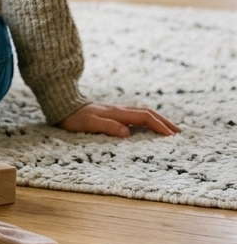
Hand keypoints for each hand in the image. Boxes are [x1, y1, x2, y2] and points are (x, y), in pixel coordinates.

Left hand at [58, 102, 180, 137]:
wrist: (63, 106)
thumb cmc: (74, 118)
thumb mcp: (88, 124)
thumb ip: (107, 127)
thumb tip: (127, 133)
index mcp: (117, 113)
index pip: (145, 118)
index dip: (159, 126)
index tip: (172, 137)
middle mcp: (120, 110)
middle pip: (148, 113)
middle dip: (165, 122)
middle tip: (180, 133)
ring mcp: (117, 110)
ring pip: (144, 113)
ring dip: (159, 120)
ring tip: (171, 130)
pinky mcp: (114, 113)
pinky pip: (136, 115)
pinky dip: (149, 120)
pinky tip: (150, 126)